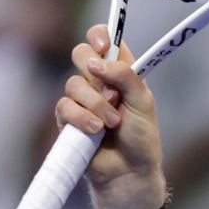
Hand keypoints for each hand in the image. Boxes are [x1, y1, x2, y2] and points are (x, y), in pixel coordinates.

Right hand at [56, 24, 167, 208]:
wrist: (129, 172)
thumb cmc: (141, 138)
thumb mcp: (143, 103)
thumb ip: (126, 76)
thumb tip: (98, 61)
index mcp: (121, 71)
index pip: (105, 40)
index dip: (100, 36)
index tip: (104, 48)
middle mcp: (99, 82)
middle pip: (80, 53)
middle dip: (92, 69)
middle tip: (111, 91)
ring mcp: (82, 100)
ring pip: (73, 83)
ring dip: (95, 103)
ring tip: (112, 123)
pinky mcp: (68, 119)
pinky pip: (64, 106)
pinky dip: (82, 118)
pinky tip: (96, 130)